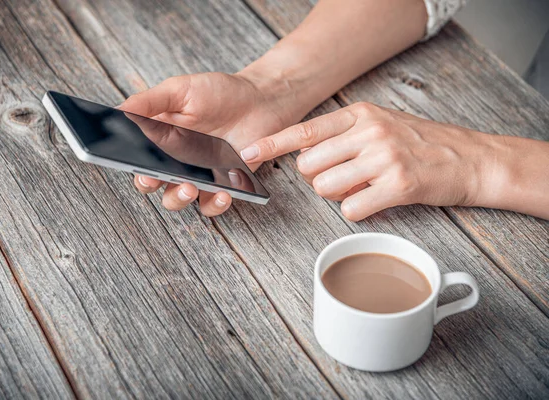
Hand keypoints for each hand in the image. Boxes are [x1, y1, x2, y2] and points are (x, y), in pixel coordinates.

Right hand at [120, 72, 292, 215]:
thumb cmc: (218, 93)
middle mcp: (174, 161)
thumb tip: (119, 109)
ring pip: (178, 199)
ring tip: (190, 187)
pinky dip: (215, 203)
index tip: (135, 167)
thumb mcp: (180, 90)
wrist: (258, 99)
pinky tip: (223, 192)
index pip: (136, 159)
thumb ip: (150, 101)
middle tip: (157, 177)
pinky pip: (211, 204)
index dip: (131, 167)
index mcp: (159, 139)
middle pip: (152, 185)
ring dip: (179, 199)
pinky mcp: (222, 185)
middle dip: (150, 185)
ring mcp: (198, 175)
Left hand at [241, 102, 497, 220]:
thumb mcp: (380, 124)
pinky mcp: (398, 185)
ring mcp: (384, 157)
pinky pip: (350, 208)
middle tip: (342, 179)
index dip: (272, 144)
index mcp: (360, 114)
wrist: (470, 159)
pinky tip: (376, 201)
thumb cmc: (420, 144)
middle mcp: (369, 131)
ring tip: (364, 187)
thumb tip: (305, 159)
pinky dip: (357, 210)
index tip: (246, 154)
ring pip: (325, 188)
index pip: (305, 131)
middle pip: (309, 166)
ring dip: (337, 196)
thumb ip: (343, 136)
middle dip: (317, 179)